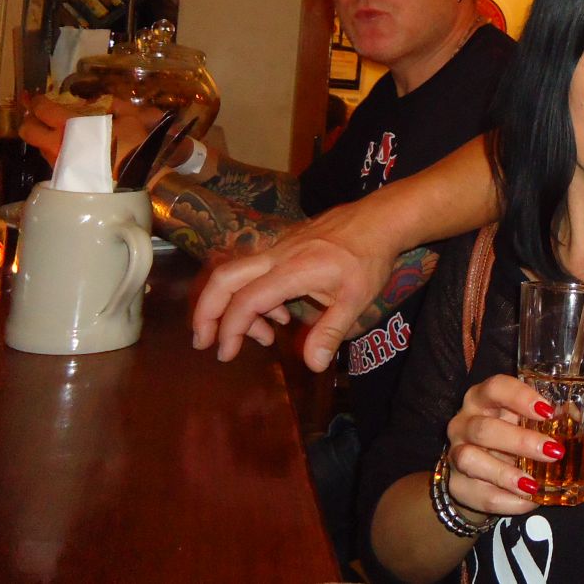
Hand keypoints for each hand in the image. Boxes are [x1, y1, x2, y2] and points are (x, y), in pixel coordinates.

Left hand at [19, 92, 165, 166]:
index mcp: (70, 126)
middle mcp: (57, 144)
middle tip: (40, 117)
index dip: (38, 102)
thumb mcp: (130, 119)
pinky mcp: (63, 177)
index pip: (43, 110)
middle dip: (30, 121)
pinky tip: (70, 150)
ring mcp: (57, 162)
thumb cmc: (130, 148)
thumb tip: (106, 101)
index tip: (40, 99)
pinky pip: (51, 159)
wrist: (132, 181)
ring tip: (57, 134)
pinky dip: (54, 151)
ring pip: (38, 146)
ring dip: (43, 138)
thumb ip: (117, 106)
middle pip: (28, 130)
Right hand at [190, 195, 399, 369]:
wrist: (379, 218)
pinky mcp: (283, 245)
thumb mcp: (357, 299)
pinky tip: (279, 314)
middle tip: (203, 342)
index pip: (247, 300)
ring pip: (237, 272)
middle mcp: (277, 256)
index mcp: (293, 270)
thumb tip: (313, 365)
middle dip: (206, 312)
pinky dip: (254, 294)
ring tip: (262, 336)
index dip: (230, 329)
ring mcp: (278, 247)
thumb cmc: (370, 257)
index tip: (225, 354)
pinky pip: (254, 269)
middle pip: (224, 278)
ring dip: (234, 306)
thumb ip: (331, 331)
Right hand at [444, 375, 561, 515]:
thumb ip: (551, 418)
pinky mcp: (456, 485)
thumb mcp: (526, 421)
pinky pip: (478, 493)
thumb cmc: (508, 435)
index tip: (548, 411)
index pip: (495, 388)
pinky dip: (506, 500)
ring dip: (505, 474)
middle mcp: (464, 423)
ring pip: (470, 460)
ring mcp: (455, 454)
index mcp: (483, 399)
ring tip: (533, 484)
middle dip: (520, 441)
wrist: (478, 472)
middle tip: (553, 452)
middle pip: (484, 429)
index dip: (520, 397)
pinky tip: (527, 500)